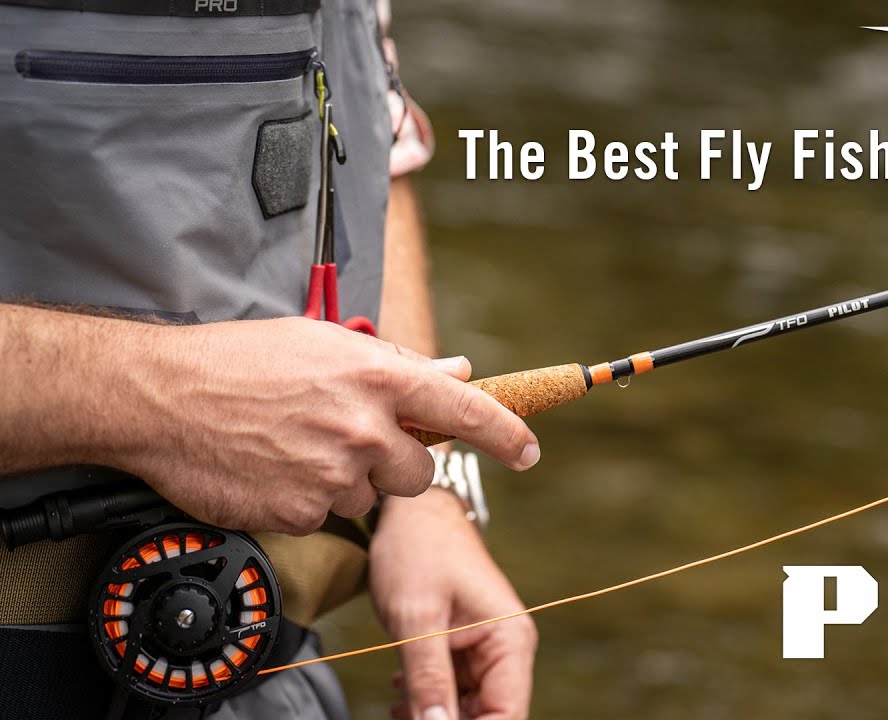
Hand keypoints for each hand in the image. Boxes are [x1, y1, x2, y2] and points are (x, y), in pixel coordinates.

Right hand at [114, 317, 539, 533]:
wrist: (161, 396)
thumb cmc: (242, 360)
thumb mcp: (326, 343)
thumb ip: (399, 364)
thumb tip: (458, 370)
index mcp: (378, 376)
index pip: (467, 412)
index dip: (507, 435)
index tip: (528, 452)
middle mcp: (365, 428)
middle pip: (419, 472)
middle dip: (395, 463)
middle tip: (349, 441)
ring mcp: (334, 475)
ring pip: (370, 497)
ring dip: (347, 480)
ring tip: (295, 446)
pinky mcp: (302, 513)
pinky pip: (327, 516)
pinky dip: (308, 499)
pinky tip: (274, 468)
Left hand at [371, 490, 536, 719]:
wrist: (411, 512)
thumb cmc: (418, 550)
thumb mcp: (416, 618)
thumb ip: (428, 679)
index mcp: (510, 640)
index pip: (507, 715)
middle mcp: (507, 649)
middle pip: (490, 715)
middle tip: (402, 716)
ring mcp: (486, 650)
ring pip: (469, 709)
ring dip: (435, 715)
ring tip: (397, 705)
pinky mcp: (465, 649)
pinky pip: (454, 691)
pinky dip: (428, 700)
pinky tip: (402, 692)